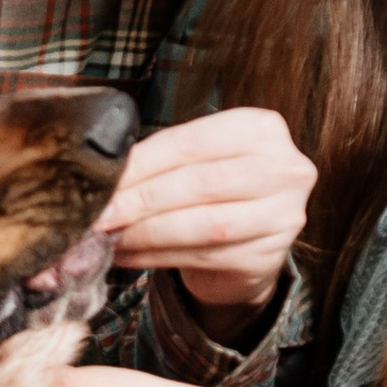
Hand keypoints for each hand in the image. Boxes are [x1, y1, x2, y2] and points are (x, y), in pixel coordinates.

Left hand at [98, 108, 315, 330]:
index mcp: (263, 129)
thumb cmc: (216, 194)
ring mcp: (283, 216)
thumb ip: (162, 160)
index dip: (144, 161)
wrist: (248, 246)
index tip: (102, 176)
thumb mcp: (197, 162)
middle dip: (142, 199)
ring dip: (146, 233)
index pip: (193, 141)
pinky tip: (128, 255)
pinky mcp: (269, 257)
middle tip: (101, 213)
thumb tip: (103, 174)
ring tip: (109, 237)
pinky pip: (203, 256)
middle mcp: (285, 169)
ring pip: (203, 225)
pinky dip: (157, 257)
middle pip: (200, 183)